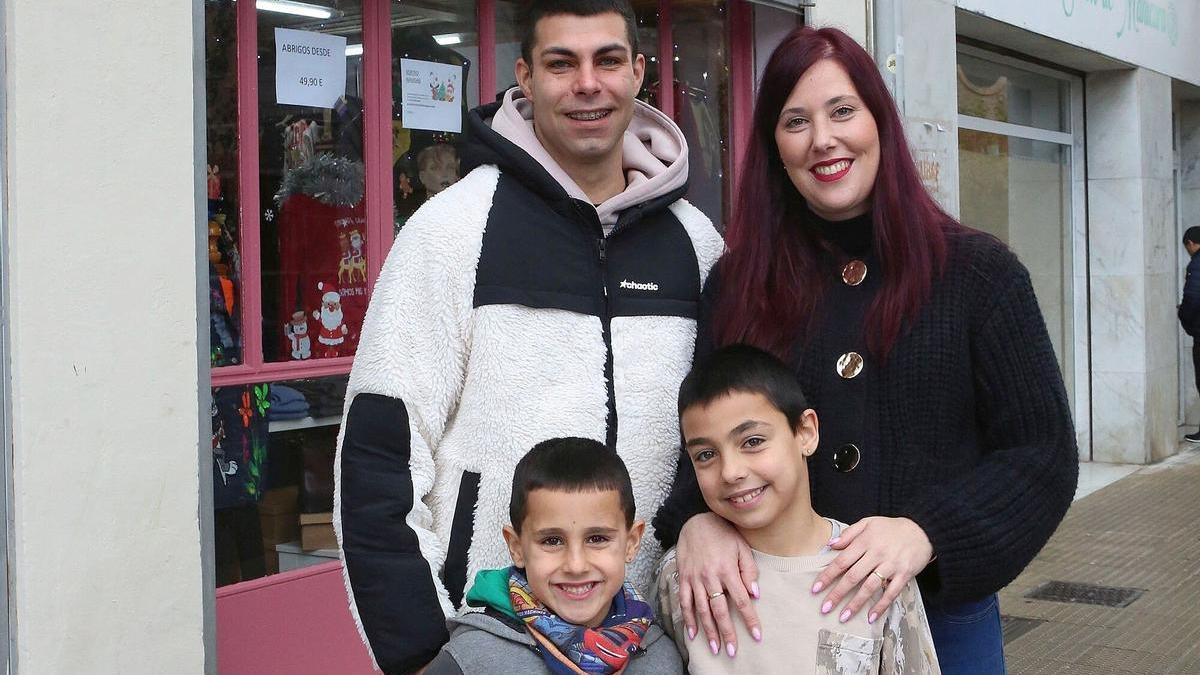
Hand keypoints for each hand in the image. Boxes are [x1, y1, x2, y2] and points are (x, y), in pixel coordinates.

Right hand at [675, 512, 760, 656]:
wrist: (695, 521)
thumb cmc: (722, 533)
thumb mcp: (741, 546)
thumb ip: (749, 569)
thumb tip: (754, 593)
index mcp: (727, 569)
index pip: (741, 600)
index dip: (749, 619)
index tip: (756, 635)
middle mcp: (710, 577)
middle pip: (720, 610)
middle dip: (727, 632)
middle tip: (732, 651)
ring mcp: (694, 579)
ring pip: (701, 610)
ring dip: (708, 631)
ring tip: (715, 648)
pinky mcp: (683, 578)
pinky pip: (684, 602)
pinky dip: (687, 619)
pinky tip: (692, 633)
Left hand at [811, 517, 932, 624]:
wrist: (923, 530)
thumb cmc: (892, 527)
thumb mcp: (868, 522)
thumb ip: (849, 533)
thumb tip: (830, 545)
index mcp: (865, 541)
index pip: (842, 561)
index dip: (827, 575)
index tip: (815, 588)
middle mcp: (876, 554)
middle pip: (853, 576)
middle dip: (837, 593)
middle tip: (824, 608)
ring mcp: (891, 565)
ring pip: (870, 587)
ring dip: (856, 603)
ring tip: (843, 616)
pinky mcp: (904, 574)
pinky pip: (891, 592)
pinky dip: (881, 605)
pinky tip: (871, 617)